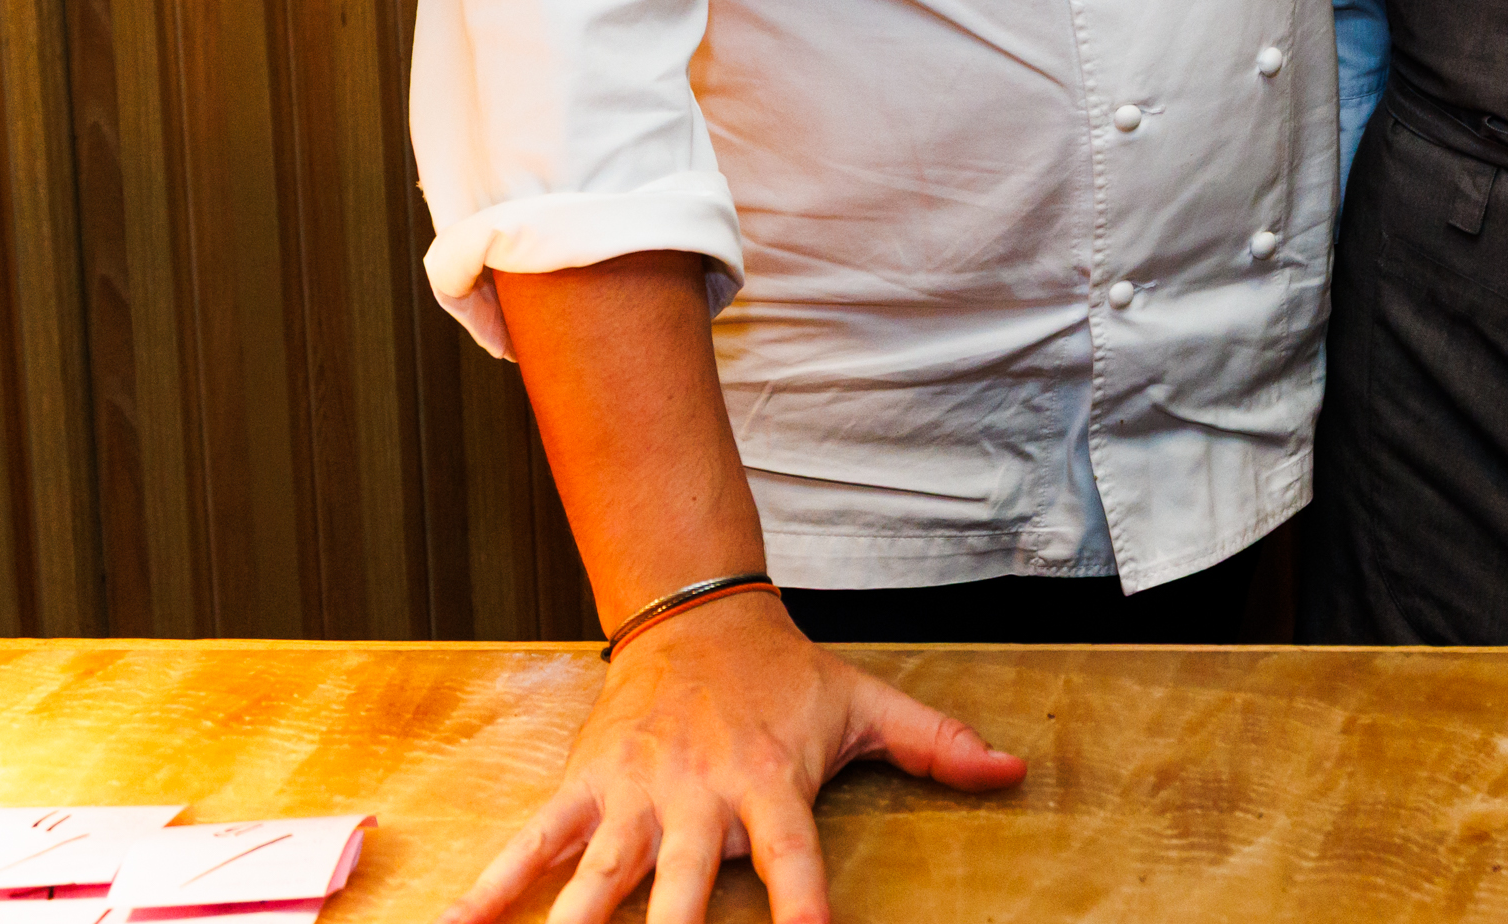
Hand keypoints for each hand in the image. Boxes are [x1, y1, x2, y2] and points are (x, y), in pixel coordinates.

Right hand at [439, 594, 1023, 923]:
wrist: (697, 613)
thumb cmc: (786, 675)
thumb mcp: (867, 704)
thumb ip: (939, 743)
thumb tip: (1014, 771)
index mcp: (771, 783)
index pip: (793, 858)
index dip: (802, 903)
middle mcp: (698, 798)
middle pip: (680, 888)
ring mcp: (634, 796)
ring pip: (598, 880)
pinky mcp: (583, 789)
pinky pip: (532, 847)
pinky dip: (493, 890)